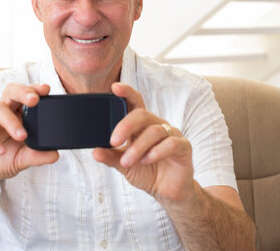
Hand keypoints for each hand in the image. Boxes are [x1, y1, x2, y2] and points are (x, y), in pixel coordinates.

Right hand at [0, 83, 58, 190]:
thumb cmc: (1, 160)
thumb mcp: (22, 160)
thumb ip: (37, 156)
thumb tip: (55, 155)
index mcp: (17, 114)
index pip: (26, 95)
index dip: (35, 89)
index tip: (46, 89)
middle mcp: (2, 112)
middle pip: (11, 91)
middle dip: (23, 92)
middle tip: (34, 100)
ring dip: (11, 121)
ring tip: (22, 136)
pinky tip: (0, 150)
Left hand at [93, 83, 193, 202]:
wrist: (167, 191)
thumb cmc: (147, 172)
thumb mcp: (124, 166)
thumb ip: (111, 157)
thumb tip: (95, 151)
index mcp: (142, 126)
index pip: (135, 103)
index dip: (127, 93)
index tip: (114, 87)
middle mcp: (157, 126)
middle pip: (143, 114)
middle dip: (125, 126)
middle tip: (113, 141)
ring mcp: (172, 135)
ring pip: (154, 131)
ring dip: (137, 147)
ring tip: (127, 161)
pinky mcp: (183, 147)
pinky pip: (171, 143)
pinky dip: (156, 152)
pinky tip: (147, 160)